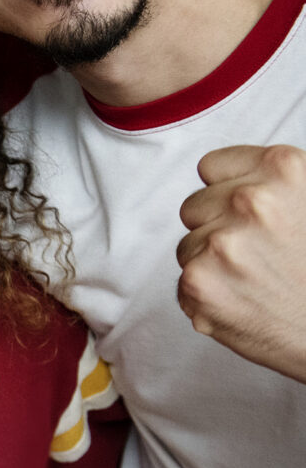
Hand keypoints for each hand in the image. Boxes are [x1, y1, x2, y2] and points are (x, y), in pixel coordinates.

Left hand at [177, 144, 305, 383]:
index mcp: (283, 169)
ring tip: (257, 279)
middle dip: (217, 227)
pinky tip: (245, 301)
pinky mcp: (199, 283)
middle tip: (259, 254)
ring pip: (188, 246)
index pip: (212, 167)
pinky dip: (208, 296)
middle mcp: (250, 200)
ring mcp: (221, 242)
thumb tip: (233, 176)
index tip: (247, 214)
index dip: (227, 192)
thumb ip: (277, 182)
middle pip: (194, 207)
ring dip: (211, 263)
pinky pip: (184, 283)